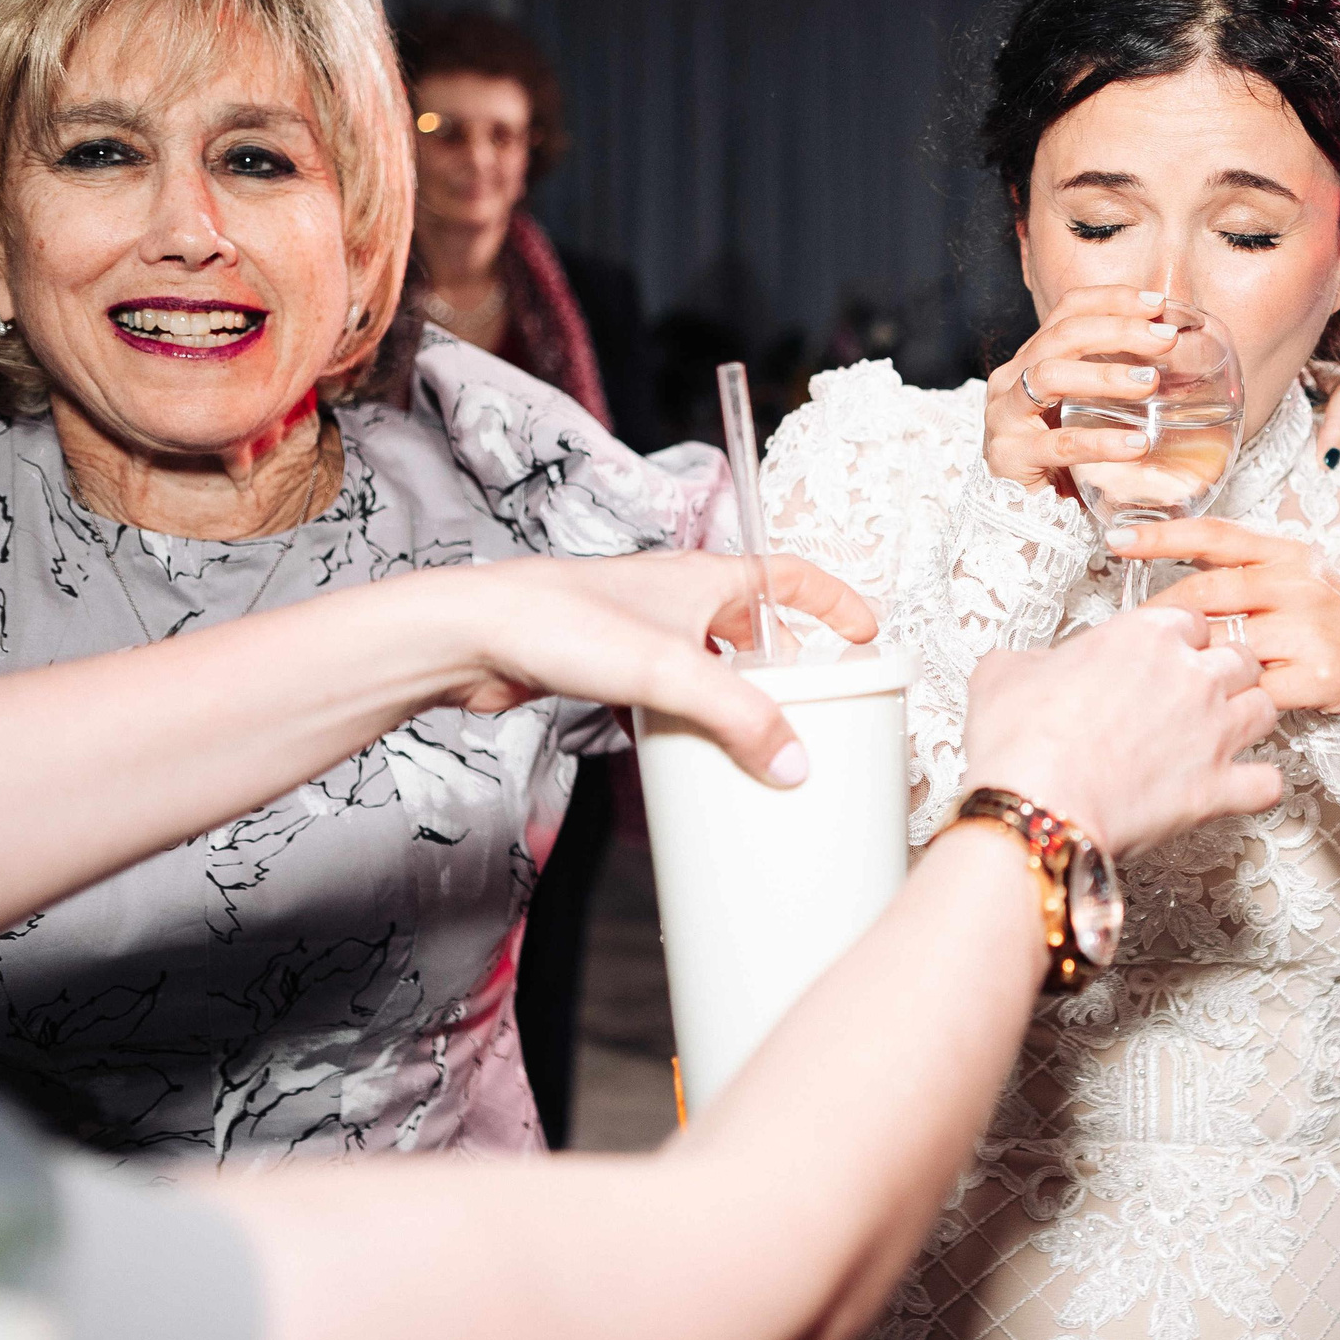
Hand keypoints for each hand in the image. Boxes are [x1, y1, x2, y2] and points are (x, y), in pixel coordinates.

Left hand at [432, 551, 877, 784]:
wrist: (473, 634)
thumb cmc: (564, 623)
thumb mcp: (671, 671)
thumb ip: (741, 718)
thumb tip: (796, 764)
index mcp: (705, 577)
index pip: (790, 576)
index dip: (834, 601)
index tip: (866, 631)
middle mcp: (676, 597)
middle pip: (753, 627)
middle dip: (786, 666)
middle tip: (808, 706)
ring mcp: (640, 630)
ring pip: (708, 663)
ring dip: (732, 697)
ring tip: (752, 737)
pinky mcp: (605, 664)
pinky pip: (665, 692)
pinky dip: (684, 717)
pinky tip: (681, 749)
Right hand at [959, 606, 1282, 856]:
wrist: (1036, 805)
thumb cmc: (1022, 742)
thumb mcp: (1003, 672)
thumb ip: (1029, 658)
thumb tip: (1026, 665)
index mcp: (1146, 636)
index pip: (1191, 619)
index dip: (1180, 639)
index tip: (1167, 654)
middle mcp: (1192, 676)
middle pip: (1239, 657)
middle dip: (1224, 671)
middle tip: (1199, 691)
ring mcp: (1214, 732)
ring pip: (1265, 708)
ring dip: (1249, 718)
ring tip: (1227, 730)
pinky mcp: (1218, 789)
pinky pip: (1267, 782)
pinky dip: (1258, 785)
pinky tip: (1241, 786)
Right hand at [983, 285, 1182, 491]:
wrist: (1025, 519)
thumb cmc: (1065, 461)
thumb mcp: (1088, 411)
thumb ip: (1114, 382)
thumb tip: (1174, 353)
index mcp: (1032, 360)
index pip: (1068, 311)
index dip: (1111, 300)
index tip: (1157, 303)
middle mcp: (1011, 380)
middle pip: (1061, 335)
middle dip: (1117, 330)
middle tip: (1164, 341)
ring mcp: (1004, 417)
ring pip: (1049, 376)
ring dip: (1104, 376)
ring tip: (1150, 384)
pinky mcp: (1009, 457)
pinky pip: (1058, 443)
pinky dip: (1100, 441)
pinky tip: (1136, 444)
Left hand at [1119, 516, 1339, 711]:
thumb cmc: (1339, 621)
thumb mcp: (1300, 577)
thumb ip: (1245, 570)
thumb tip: (1177, 565)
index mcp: (1289, 553)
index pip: (1215, 534)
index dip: (1162, 534)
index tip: (1117, 538)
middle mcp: (1298, 583)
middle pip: (1207, 591)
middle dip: (1161, 616)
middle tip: (1131, 636)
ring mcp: (1308, 629)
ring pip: (1223, 644)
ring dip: (1190, 663)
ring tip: (1163, 677)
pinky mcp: (1316, 675)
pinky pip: (1251, 690)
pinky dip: (1226, 700)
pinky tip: (1211, 707)